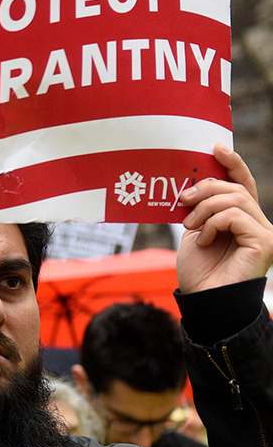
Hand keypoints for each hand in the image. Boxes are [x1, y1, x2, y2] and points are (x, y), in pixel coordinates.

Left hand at [176, 144, 272, 291]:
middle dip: (205, 188)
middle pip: (235, 188)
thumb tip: (196, 181)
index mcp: (244, 218)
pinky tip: (203, 239)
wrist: (202, 298)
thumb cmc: (199, 269)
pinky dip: (212, 224)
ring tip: (190, 225)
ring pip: (234, 199)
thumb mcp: (196, 229)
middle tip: (182, 200)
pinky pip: (234, 216)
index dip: (232, 163)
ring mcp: (265, 232)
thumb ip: (202, 207)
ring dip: (204, 209)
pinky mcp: (265, 241)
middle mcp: (259, 223)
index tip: (215, 148)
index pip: (243, 183)